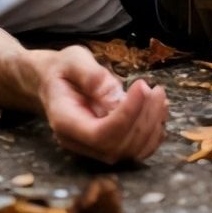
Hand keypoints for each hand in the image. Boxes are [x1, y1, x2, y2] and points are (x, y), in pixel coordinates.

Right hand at [36, 46, 168, 163]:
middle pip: (117, 146)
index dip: (127, 115)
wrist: (52, 81)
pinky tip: (158, 109)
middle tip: (155, 89)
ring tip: (159, 97)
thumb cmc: (62, 69)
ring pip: (130, 152)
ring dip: (152, 126)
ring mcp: (93, 148)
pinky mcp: (108, 145)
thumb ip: (91, 75)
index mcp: (65, 121)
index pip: (100, 133)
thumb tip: (114, 96)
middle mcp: (79, 142)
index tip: (142, 87)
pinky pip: (136, 150)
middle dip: (144, 119)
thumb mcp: (73, 60)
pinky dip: (153, 133)